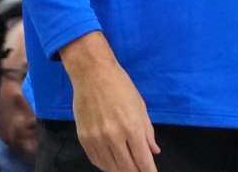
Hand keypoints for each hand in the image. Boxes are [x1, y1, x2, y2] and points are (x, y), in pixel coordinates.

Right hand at [62, 32, 159, 171]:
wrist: (93, 74)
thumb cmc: (121, 87)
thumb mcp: (140, 107)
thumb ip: (147, 132)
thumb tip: (154, 151)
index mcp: (132, 127)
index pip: (143, 159)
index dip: (148, 171)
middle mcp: (114, 136)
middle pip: (126, 167)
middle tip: (140, 171)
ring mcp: (97, 138)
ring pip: (110, 167)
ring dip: (120, 171)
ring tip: (127, 170)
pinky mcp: (83, 138)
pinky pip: (95, 160)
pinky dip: (105, 166)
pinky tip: (111, 165)